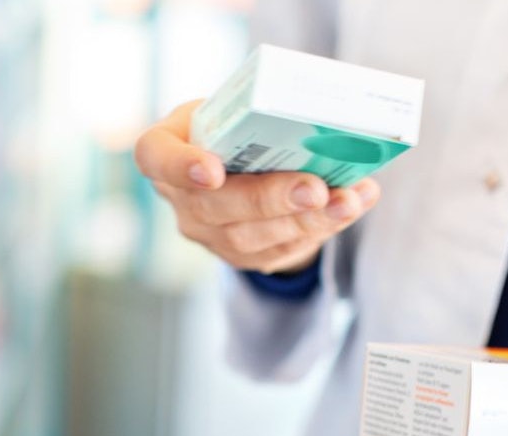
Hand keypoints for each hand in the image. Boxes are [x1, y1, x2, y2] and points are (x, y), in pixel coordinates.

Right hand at [134, 101, 380, 273]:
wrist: (242, 167)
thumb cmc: (236, 127)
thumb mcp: (233, 107)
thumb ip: (259, 111)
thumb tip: (325, 118)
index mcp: (166, 148)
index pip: (155, 156)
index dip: (180, 166)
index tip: (212, 171)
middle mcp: (180, 198)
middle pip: (215, 206)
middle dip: (270, 199)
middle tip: (314, 189)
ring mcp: (208, 234)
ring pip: (252, 237)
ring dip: (307, 220)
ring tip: (347, 201)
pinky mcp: (242, 256)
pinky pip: (281, 249)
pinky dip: (323, 226)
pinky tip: (352, 206)